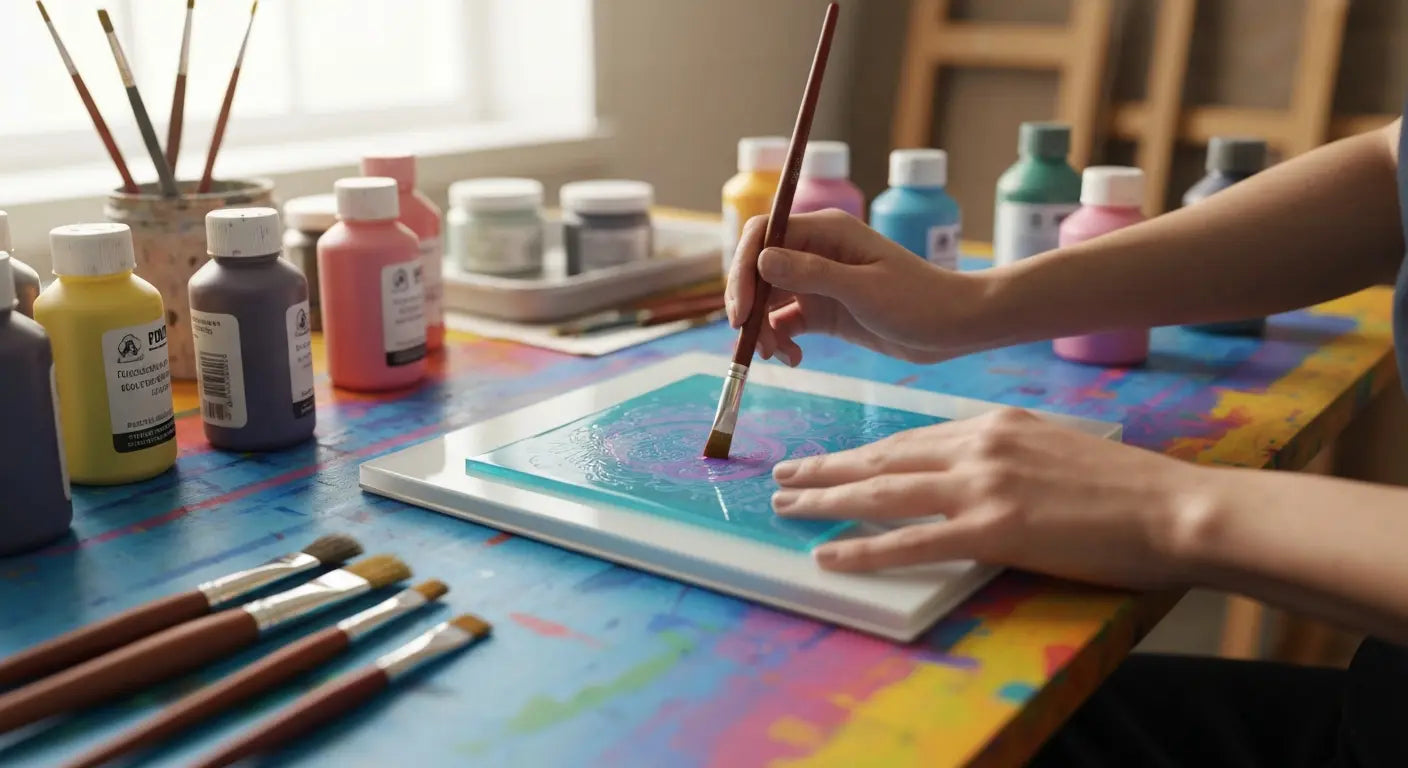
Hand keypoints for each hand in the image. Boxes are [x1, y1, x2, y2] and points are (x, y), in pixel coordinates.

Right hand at [724, 210, 987, 365]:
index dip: (743, 268)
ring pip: (769, 300)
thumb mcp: (863, 289)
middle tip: (749, 341)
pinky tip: (794, 359)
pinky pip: (787, 323)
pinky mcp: (825, 311)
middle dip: (749, 305)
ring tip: (777, 356)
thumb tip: (761, 260)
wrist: (954, 327)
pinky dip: (782, 342)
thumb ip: (812, 273)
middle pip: (759, 269)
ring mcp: (819, 282)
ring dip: (763, 328)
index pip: (763, 235)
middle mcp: (815, 252)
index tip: (741, 309)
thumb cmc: (918, 301)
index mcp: (825, 232)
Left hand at [770, 408, 1210, 589]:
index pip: (911, 440)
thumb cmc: (1125, 487)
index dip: (864, 452)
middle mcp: (979, 446)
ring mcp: (983, 486)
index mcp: (994, 424)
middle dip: (828, 468)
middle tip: (785, 474)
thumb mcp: (1055, 446)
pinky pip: (910, 542)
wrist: (1175, 506)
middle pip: (883, 458)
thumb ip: (1006, 453)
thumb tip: (970, 469)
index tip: (832, 459)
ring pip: (882, 492)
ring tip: (787, 506)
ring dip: (826, 499)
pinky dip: (863, 549)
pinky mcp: (993, 529)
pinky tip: (829, 555)